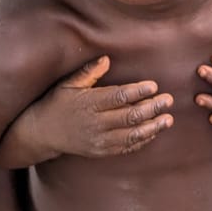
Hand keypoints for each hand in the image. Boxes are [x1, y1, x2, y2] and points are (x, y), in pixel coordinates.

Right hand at [0, 56, 173, 166]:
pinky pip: (126, 147)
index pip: (119, 97)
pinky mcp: (102, 151)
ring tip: (168, 119)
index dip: (138, 91)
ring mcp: (99, 140)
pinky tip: (154, 132)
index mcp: (89, 103)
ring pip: (132, 135)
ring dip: (152, 127)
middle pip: (130, 116)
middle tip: (169, 100)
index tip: (154, 85)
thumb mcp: (68, 84)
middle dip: (152, 108)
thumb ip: (88, 72)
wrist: (43, 133)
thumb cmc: (56, 103)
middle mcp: (95, 123)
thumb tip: (107, 58)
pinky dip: (142, 140)